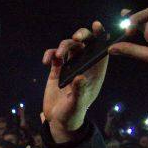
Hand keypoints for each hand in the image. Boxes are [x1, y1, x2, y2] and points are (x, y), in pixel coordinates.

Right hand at [42, 21, 108, 142]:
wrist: (58, 121)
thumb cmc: (72, 114)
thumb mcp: (77, 105)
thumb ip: (79, 91)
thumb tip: (79, 77)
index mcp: (95, 73)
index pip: (101, 50)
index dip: (101, 36)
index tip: (97, 26)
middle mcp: (84, 66)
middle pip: (86, 43)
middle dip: (81, 36)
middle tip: (75, 38)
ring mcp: (70, 66)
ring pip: (69, 46)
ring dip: (63, 46)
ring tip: (57, 57)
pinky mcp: (56, 70)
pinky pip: (54, 55)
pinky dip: (50, 54)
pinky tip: (46, 61)